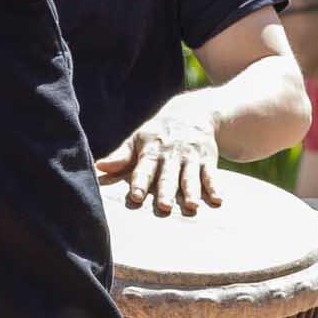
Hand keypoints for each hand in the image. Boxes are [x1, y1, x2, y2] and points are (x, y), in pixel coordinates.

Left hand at [97, 106, 222, 215]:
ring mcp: (191, 157)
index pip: (144, 168)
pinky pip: (212, 174)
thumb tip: (99, 167)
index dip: (140, 182)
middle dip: (167, 190)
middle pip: (168, 175)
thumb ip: (121, 156)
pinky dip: (216, 187)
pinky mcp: (207, 159)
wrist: (193, 111)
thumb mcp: (138, 139)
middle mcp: (172, 154)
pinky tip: (218, 200)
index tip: (137, 196)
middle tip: (164, 206)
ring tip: (192, 206)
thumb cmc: (158, 133)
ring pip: (190, 176)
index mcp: (152, 150)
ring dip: (191, 191)